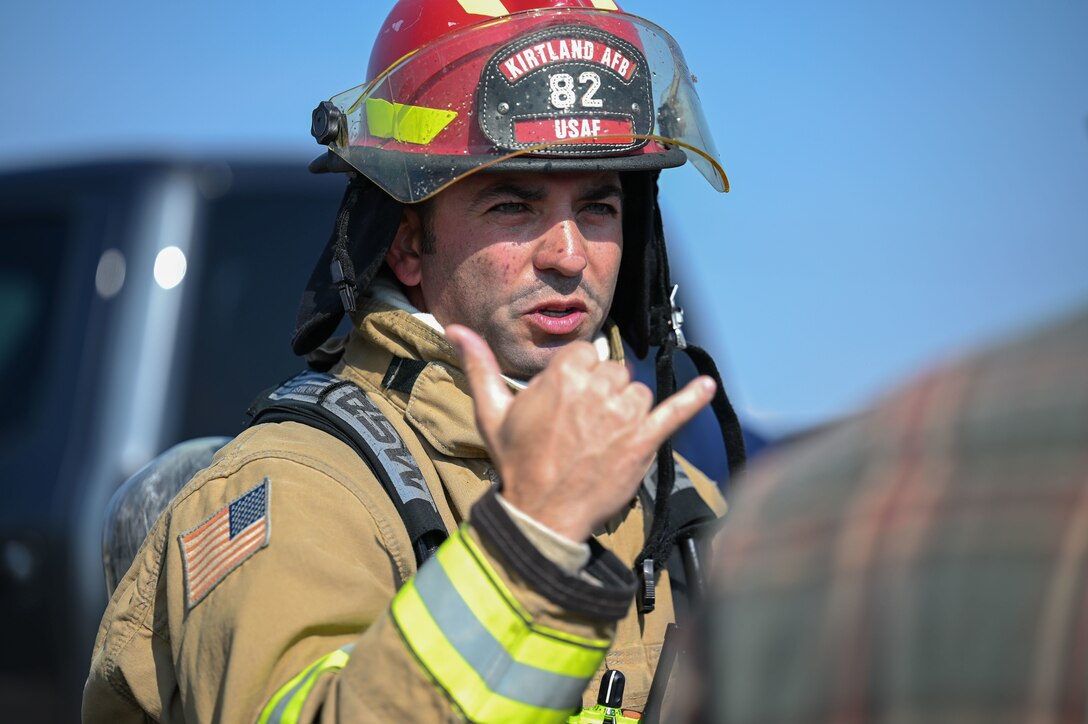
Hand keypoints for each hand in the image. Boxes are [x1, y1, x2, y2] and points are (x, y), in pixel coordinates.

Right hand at [446, 325, 714, 542]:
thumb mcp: (491, 411)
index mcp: (563, 374)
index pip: (588, 354)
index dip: (578, 377)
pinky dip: (693, 398)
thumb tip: (456, 330)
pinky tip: (708, 386)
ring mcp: (623, 414)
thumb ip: (479, 366)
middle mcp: (597, 387)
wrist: (541, 514)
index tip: (566, 404)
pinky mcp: (644, 441)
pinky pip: (674, 412)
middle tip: (580, 429)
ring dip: (626, 410)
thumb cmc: (516, 463)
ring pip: (638, 393)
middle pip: (614, 372)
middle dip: (602, 393)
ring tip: (601, 440)